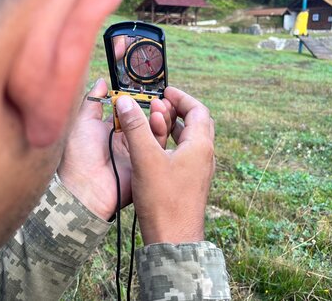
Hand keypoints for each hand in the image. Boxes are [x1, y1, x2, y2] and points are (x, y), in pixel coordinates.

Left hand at [58, 79, 174, 220]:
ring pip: (154, 131)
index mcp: (112, 130)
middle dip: (153, 107)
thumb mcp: (83, 122)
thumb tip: (101, 81)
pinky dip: (160, 132)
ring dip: (159, 117)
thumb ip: (93, 101)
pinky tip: (159, 119)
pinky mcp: (146, 164)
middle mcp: (127, 140)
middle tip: (158, 96)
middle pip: (145, 119)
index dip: (139, 99)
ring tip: (160, 105)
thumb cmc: (78, 155)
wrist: (85, 189)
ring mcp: (137, 152)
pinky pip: (157, 146)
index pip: (131, 110)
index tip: (148, 88)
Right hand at [116, 86, 214, 244]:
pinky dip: (172, 142)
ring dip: (174, 125)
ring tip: (155, 120)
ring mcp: (200, 169)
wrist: (174, 240)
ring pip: (190, 137)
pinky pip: (186, 152)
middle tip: (159, 104)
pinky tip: (156, 146)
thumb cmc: (163, 201)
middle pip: (196, 122)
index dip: (181, 97)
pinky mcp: (191, 180)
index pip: (198, 110)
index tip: (165, 92)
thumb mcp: (146, 159)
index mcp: (200, 145)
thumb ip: (136, 128)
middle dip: (178, 109)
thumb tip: (126, 102)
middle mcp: (205, 155)